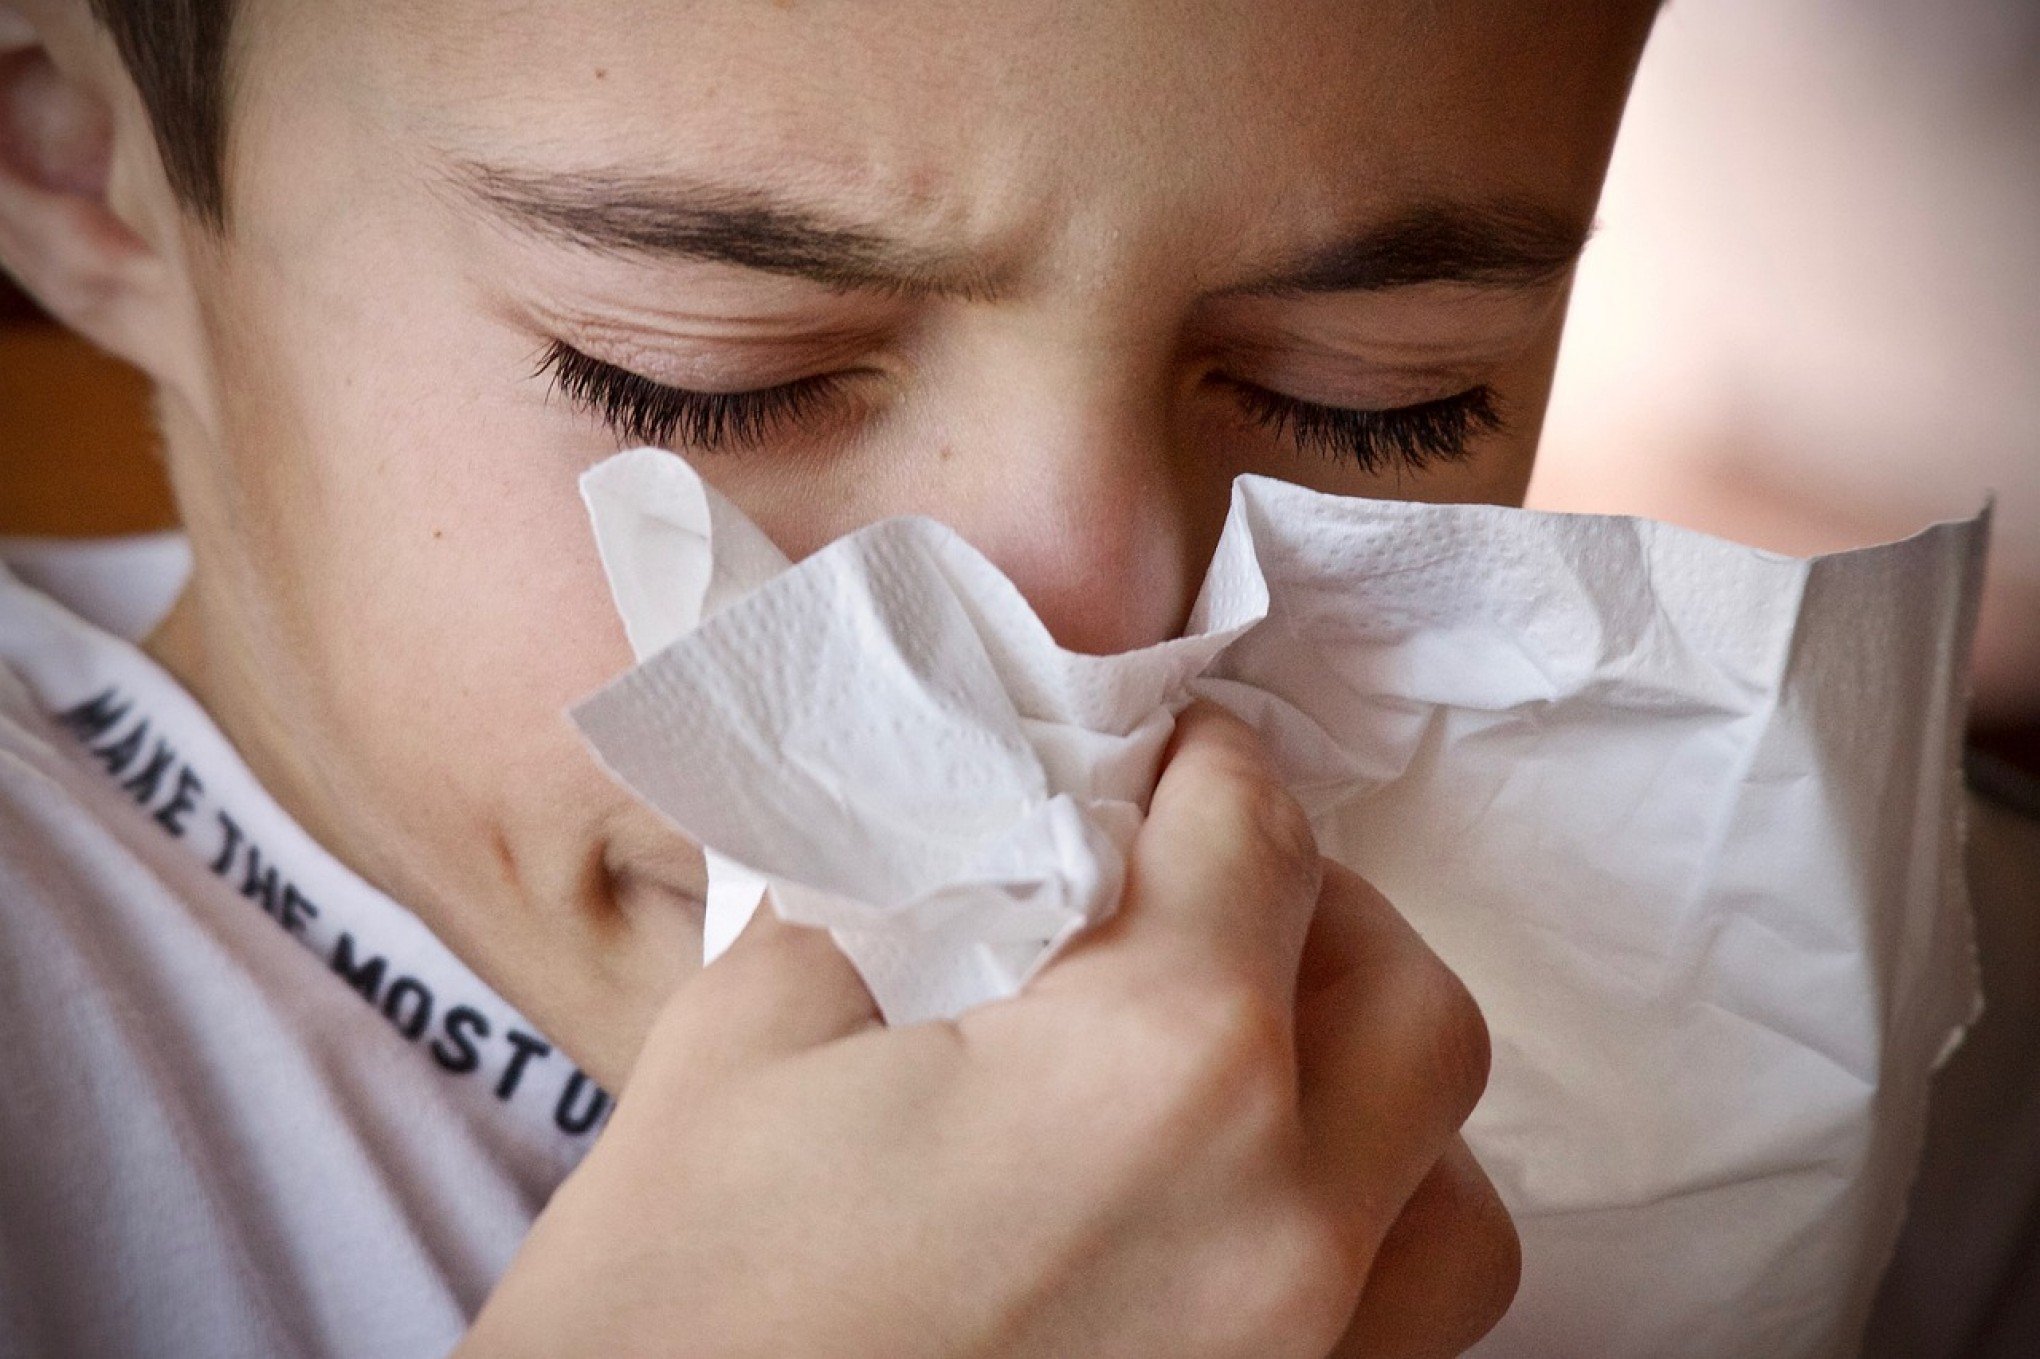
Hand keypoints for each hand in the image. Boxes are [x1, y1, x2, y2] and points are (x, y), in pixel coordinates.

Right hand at [460, 704, 1515, 1357]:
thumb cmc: (675, 1306)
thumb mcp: (749, 1036)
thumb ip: (900, 894)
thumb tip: (983, 833)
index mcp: (1158, 1067)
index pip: (1252, 836)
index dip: (1207, 764)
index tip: (1171, 757)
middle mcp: (1284, 1223)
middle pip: (1402, 996)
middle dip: (1313, 910)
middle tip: (1201, 896)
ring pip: (1456, 1190)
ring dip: (1373, 1093)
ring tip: (1251, 1070)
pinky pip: (1411, 1331)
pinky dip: (1367, 1243)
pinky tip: (1243, 1220)